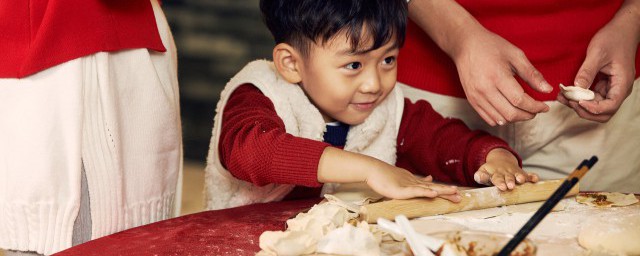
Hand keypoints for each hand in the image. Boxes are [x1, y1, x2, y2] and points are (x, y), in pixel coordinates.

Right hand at [317, 147, 460, 201]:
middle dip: (447, 192)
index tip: (456, 193)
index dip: (444, 191)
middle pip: (434, 188)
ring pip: (428, 189)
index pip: (432, 187)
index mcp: (414, 182)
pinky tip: (434, 194)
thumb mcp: (403, 179)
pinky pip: (416, 191)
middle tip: (460, 197)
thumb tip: (429, 178)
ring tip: (453, 193)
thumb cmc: (384, 176)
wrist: (373, 170)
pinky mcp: (402, 189)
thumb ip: (416, 181)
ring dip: (441, 191)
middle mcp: (414, 183)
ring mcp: (409, 185)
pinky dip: (426, 192)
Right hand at [452, 27, 551, 125]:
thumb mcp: (515, 55)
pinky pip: (489, 118)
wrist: (465, 45)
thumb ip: (532, 74)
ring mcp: (476, 97)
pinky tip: (509, 111)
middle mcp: (485, 90)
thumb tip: (547, 90)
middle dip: (528, 115)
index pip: (520, 100)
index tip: (544, 106)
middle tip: (536, 110)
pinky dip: (502, 119)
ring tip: (524, 111)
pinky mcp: (471, 100)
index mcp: (497, 76)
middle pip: (511, 113)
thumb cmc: (491, 46)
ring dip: (516, 119)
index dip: (536, 107)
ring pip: (500, 119)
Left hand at [474, 148, 537, 190]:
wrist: (500, 159)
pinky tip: (536, 179)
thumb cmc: (491, 171)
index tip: (502, 187)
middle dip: (510, 181)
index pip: (497, 179)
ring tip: (521, 180)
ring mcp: (514, 172)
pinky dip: (532, 176)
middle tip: (511, 186)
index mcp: (495, 174)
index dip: (499, 183)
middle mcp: (506, 173)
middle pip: (508, 177)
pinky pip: (528, 174)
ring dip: (521, 177)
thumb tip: (478, 177)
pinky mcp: (521, 172)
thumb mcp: (483, 172)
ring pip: (518, 175)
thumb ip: (480, 176)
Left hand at [557, 2, 639, 121]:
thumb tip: (576, 89)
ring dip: (579, 106)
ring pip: (596, 107)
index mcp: (622, 83)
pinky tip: (565, 93)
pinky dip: (579, 98)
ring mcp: (611, 89)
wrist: (622, 29)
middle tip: (568, 100)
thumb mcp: (597, 53)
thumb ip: (587, 72)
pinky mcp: (603, 86)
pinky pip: (591, 98)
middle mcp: (618, 90)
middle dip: (584, 110)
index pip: (610, 106)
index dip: (593, 108)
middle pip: (603, 113)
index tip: (578, 101)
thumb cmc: (614, 38)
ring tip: (562, 97)